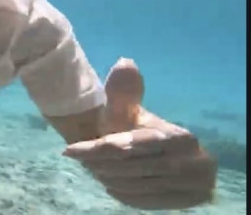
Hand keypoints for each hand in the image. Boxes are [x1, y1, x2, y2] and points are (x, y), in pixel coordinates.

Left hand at [63, 58, 216, 209]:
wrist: (150, 151)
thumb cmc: (130, 126)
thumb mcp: (123, 109)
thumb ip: (123, 91)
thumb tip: (125, 63)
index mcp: (182, 138)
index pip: (132, 145)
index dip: (99, 148)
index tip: (69, 150)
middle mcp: (197, 162)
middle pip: (134, 166)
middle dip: (102, 164)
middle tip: (81, 159)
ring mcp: (196, 185)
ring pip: (137, 185)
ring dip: (109, 178)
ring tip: (94, 169)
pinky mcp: (190, 200)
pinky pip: (145, 201)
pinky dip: (124, 193)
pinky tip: (110, 182)